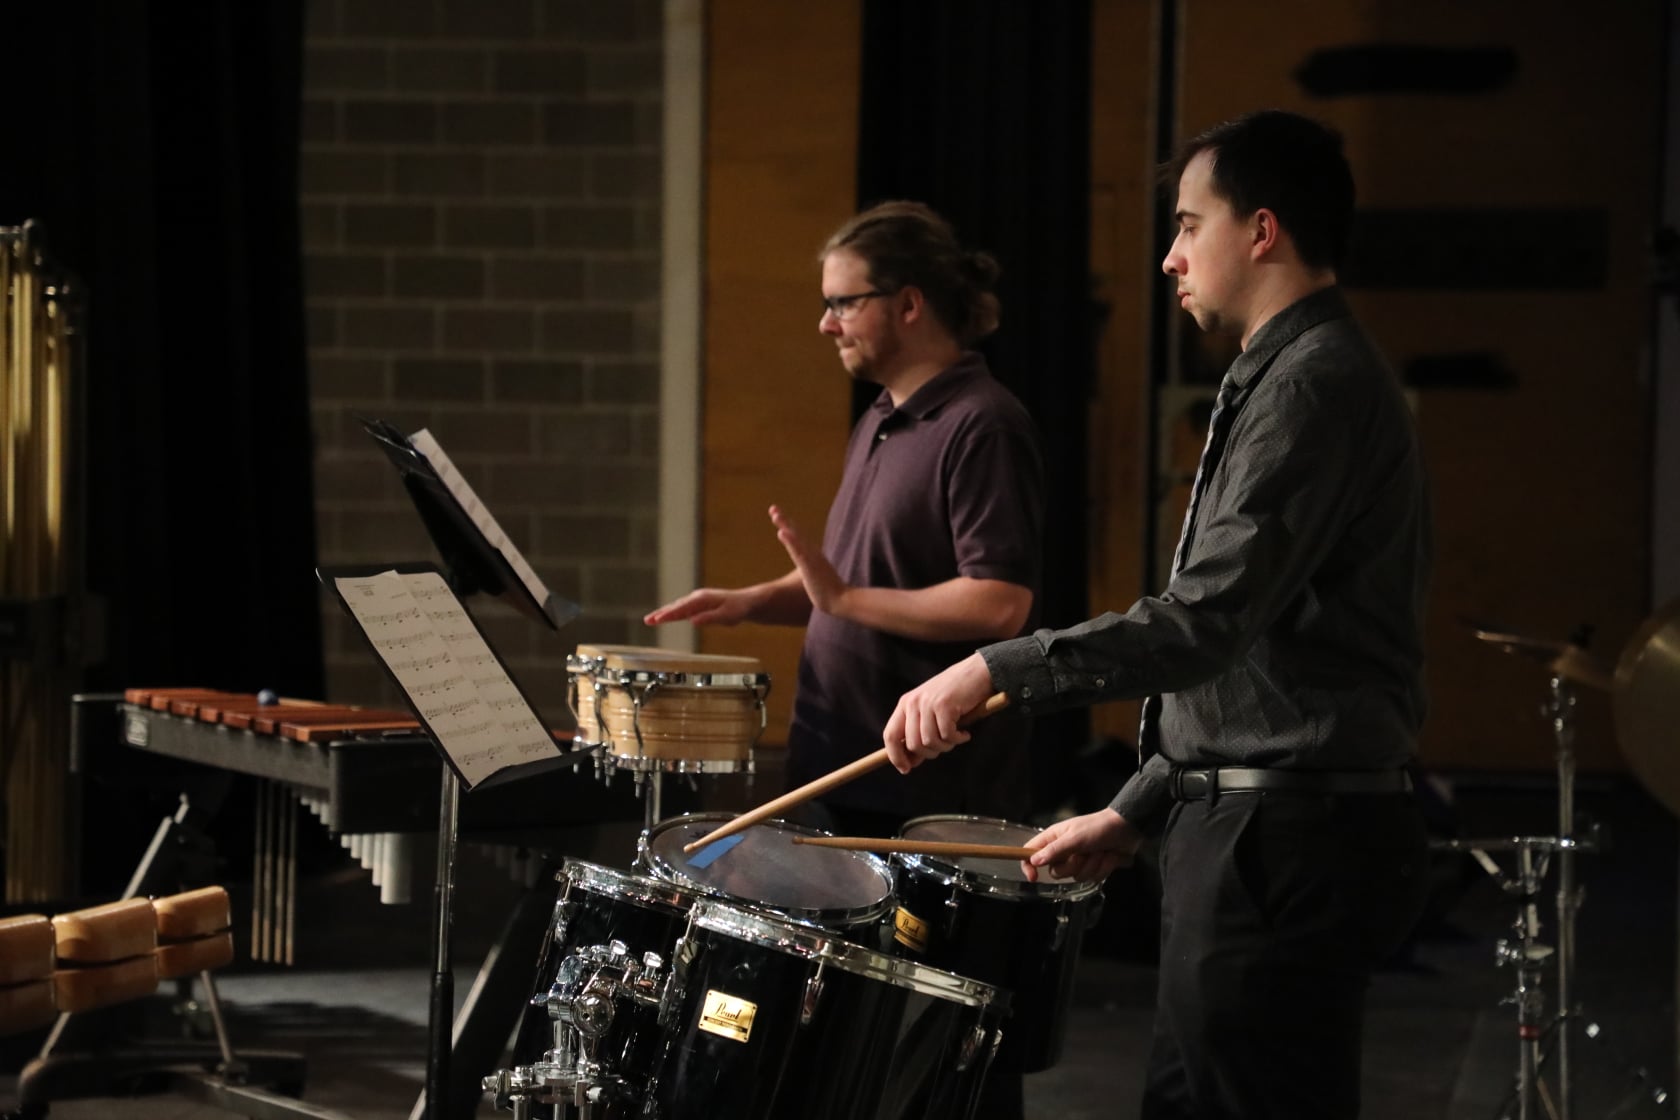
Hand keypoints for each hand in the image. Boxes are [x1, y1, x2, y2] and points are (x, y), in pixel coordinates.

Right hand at [643, 587, 752, 626]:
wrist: (748, 603)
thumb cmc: (739, 609)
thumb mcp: (727, 616)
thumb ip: (710, 618)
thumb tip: (693, 621)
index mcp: (702, 600)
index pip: (681, 608)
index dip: (668, 615)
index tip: (656, 620)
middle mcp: (698, 598)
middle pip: (675, 606)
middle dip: (661, 613)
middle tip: (647, 620)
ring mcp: (698, 601)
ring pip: (677, 607)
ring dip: (664, 613)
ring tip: (651, 619)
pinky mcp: (700, 605)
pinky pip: (683, 609)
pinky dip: (673, 613)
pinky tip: (667, 617)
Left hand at [770, 505, 849, 615]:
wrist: (841, 602)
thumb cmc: (830, 594)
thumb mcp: (818, 580)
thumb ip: (815, 576)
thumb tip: (814, 579)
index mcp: (813, 557)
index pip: (799, 539)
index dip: (788, 527)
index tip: (777, 516)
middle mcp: (813, 554)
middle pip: (797, 533)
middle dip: (784, 520)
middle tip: (773, 508)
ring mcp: (811, 559)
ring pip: (797, 539)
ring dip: (786, 525)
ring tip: (775, 514)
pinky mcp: (810, 566)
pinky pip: (798, 551)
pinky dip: (790, 540)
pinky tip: (781, 532)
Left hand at [882, 653, 993, 772]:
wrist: (978, 671)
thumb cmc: (956, 695)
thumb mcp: (931, 713)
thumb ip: (919, 734)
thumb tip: (910, 763)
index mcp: (905, 703)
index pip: (890, 735)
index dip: (896, 756)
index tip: (906, 769)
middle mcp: (913, 702)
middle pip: (912, 744)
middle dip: (930, 753)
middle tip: (945, 746)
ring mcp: (928, 703)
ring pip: (930, 742)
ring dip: (946, 746)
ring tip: (956, 738)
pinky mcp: (944, 705)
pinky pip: (947, 736)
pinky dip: (957, 739)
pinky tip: (965, 734)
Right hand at [1021, 808, 1140, 882]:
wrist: (1127, 829)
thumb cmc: (1098, 828)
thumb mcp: (1075, 838)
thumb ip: (1054, 850)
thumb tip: (1034, 861)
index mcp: (1054, 838)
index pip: (1031, 853)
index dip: (1029, 865)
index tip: (1034, 877)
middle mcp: (1064, 851)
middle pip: (1056, 871)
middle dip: (1073, 866)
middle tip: (1083, 853)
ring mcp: (1079, 860)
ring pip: (1076, 877)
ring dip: (1092, 865)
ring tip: (1100, 852)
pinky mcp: (1094, 867)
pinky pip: (1092, 878)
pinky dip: (1103, 868)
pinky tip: (1109, 856)